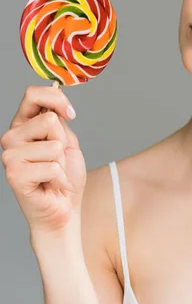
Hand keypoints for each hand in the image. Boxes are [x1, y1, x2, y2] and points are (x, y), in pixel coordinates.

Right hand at [1, 85, 86, 237]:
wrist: (63, 208)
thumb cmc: (65, 175)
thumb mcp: (66, 141)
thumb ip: (58, 120)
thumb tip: (55, 99)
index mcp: (23, 125)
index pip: (32, 94)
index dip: (56, 99)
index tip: (70, 114)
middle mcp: (11, 137)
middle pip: (48, 120)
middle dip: (63, 142)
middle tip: (57, 160)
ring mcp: (10, 156)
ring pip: (53, 145)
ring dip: (61, 163)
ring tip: (52, 174)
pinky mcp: (14, 174)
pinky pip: (52, 166)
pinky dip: (59, 178)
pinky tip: (50, 185)